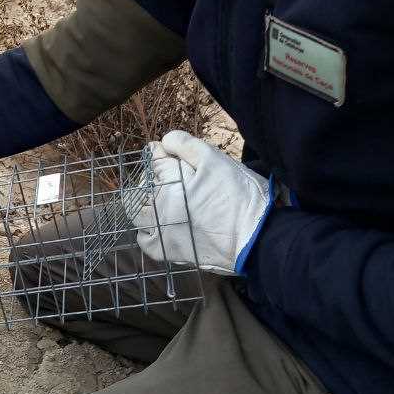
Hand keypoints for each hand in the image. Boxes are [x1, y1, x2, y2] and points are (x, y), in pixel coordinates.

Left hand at [136, 130, 272, 274]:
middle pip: (143, 186)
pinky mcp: (166, 251)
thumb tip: (163, 141)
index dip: (160, 153)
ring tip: (165, 198)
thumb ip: (186, 146)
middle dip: (152, 176)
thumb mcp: (216, 161)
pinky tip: (162, 222)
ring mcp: (160, 231)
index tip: (166, 153)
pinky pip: (145, 239)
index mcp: (169, 183)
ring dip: (145, 201)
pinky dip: (147, 229)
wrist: (256, 240)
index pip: (154, 160)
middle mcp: (159, 208)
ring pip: (138, 212)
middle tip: (169, 175)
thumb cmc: (240, 198)